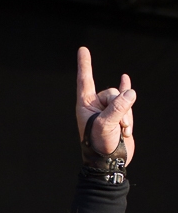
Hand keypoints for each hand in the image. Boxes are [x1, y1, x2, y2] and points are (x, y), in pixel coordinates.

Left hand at [76, 46, 135, 164]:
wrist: (109, 163)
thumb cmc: (100, 146)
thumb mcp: (106, 126)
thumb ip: (118, 107)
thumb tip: (130, 92)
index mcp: (85, 106)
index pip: (85, 80)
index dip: (85, 65)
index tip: (83, 49)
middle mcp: (95, 106)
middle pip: (112, 91)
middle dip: (120, 106)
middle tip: (118, 125)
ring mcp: (108, 110)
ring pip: (124, 99)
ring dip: (127, 115)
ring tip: (122, 131)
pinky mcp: (119, 115)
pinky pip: (126, 98)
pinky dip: (126, 90)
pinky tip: (125, 78)